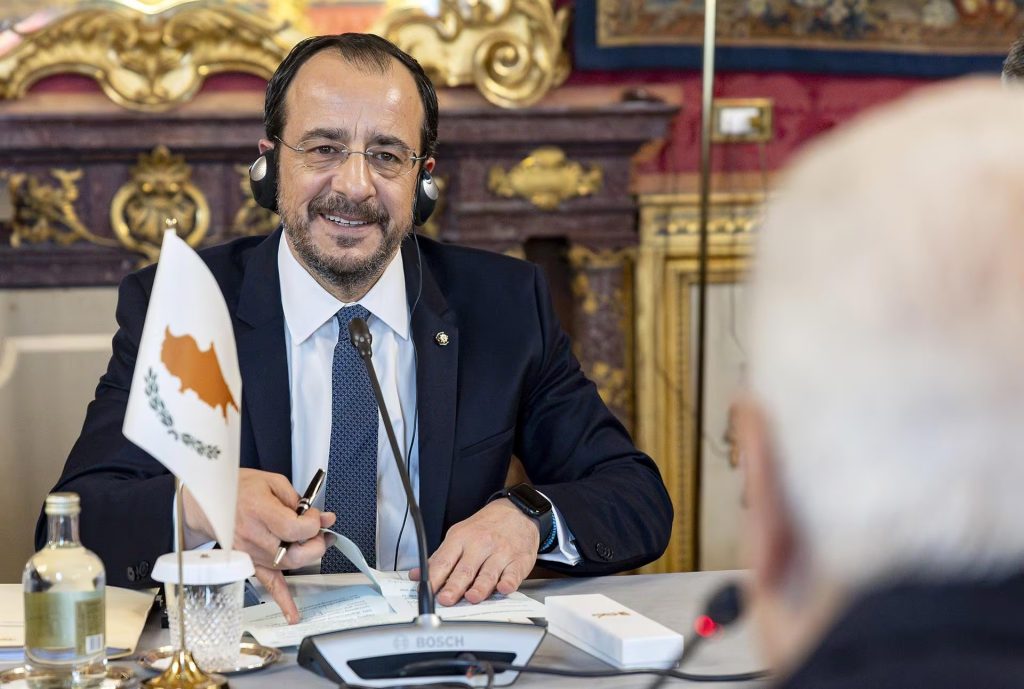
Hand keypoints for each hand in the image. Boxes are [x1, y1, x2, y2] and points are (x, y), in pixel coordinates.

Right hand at [182, 468, 335, 623]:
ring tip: (316, 543)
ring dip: (308, 557)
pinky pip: (267, 584)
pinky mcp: (249, 563)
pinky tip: (293, 614)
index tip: (316, 517)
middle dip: (316, 544)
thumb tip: (324, 518)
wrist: (210, 502)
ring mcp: (250, 553)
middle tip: (321, 533)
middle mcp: (253, 535)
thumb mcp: (273, 482)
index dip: (313, 524)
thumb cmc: (239, 488)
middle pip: (294, 553)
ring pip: (288, 566)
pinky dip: (282, 600)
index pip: (294, 528)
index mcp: (258, 511)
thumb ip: (299, 500)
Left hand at [410, 499, 538, 604]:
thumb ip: (439, 558)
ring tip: (472, 597)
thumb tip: (416, 575)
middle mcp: (480, 545)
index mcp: (461, 539)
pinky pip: (513, 573)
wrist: (517, 512)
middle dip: (454, 586)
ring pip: (488, 573)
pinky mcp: (518, 561)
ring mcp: (500, 553)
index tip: (426, 591)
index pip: (444, 561)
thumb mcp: (459, 535)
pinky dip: (509, 582)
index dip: (434, 578)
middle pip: (465, 569)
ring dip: (480, 587)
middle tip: (446, 599)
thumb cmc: (485, 527)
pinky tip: (504, 588)